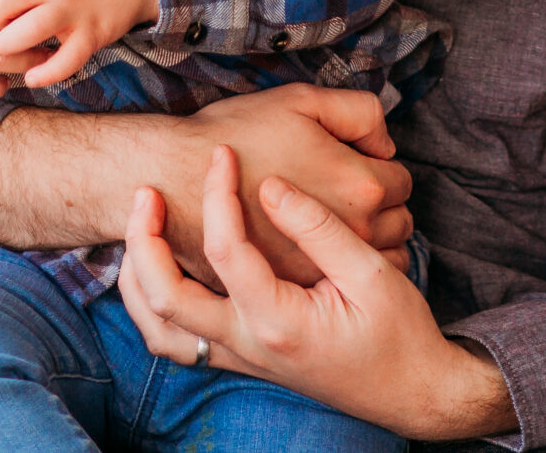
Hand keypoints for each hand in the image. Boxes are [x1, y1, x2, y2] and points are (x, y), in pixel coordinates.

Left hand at [119, 148, 516, 440]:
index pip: (227, 249)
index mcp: (277, 319)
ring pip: (157, 327)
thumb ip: (318, 229)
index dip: (219, 194)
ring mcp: (239, 356)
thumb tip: (272, 187)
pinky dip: (153, 306)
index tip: (222, 155)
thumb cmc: (398, 332)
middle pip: (164, 296)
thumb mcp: (370, 274)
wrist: (408, 390)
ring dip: (137, 277)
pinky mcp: (241, 359)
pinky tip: (162, 270)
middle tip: (145, 191)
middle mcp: (246, 343)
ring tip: (140, 229)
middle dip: (143, 240)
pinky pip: (175, 341)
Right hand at [164, 88, 414, 285]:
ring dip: (370, 240)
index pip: (401, 180)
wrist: (171, 177)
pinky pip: (345, 284)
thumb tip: (383, 144)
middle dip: (384, 206)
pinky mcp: (292, 290)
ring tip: (340, 217)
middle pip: (398, 222)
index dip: (382, 164)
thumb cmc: (235, 134)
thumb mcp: (302, 100)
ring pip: (377, 257)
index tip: (359, 159)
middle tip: (353, 189)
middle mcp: (350, 233)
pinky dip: (344, 269)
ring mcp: (322, 269)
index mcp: (357, 185)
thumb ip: (358, 112)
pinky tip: (325, 249)